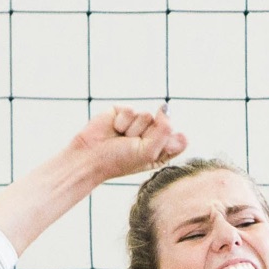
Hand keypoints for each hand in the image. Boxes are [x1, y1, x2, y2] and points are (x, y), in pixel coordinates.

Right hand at [67, 106, 185, 181]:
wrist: (90, 156)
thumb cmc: (119, 161)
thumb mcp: (149, 153)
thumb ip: (165, 131)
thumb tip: (165, 107)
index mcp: (162, 151)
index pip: (178, 139)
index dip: (165, 144)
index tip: (149, 154)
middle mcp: (152, 135)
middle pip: (164, 124)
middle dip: (146, 136)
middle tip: (130, 146)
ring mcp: (138, 123)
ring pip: (147, 116)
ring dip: (132, 130)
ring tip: (120, 138)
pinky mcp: (125, 112)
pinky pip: (132, 110)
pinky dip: (122, 122)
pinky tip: (114, 129)